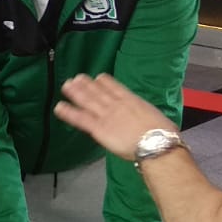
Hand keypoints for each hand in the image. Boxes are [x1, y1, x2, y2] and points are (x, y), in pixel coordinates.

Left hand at [54, 74, 176, 159]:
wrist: (156, 144)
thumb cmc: (163, 134)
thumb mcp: (156, 117)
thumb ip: (145, 116)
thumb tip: (147, 120)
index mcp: (132, 100)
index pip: (115, 87)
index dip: (105, 82)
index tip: (98, 77)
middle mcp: (117, 104)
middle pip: (98, 92)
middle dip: (87, 85)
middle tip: (76, 78)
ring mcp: (106, 115)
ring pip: (88, 101)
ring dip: (76, 92)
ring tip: (66, 85)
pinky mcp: (99, 128)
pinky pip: (81, 119)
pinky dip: (69, 112)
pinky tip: (59, 107)